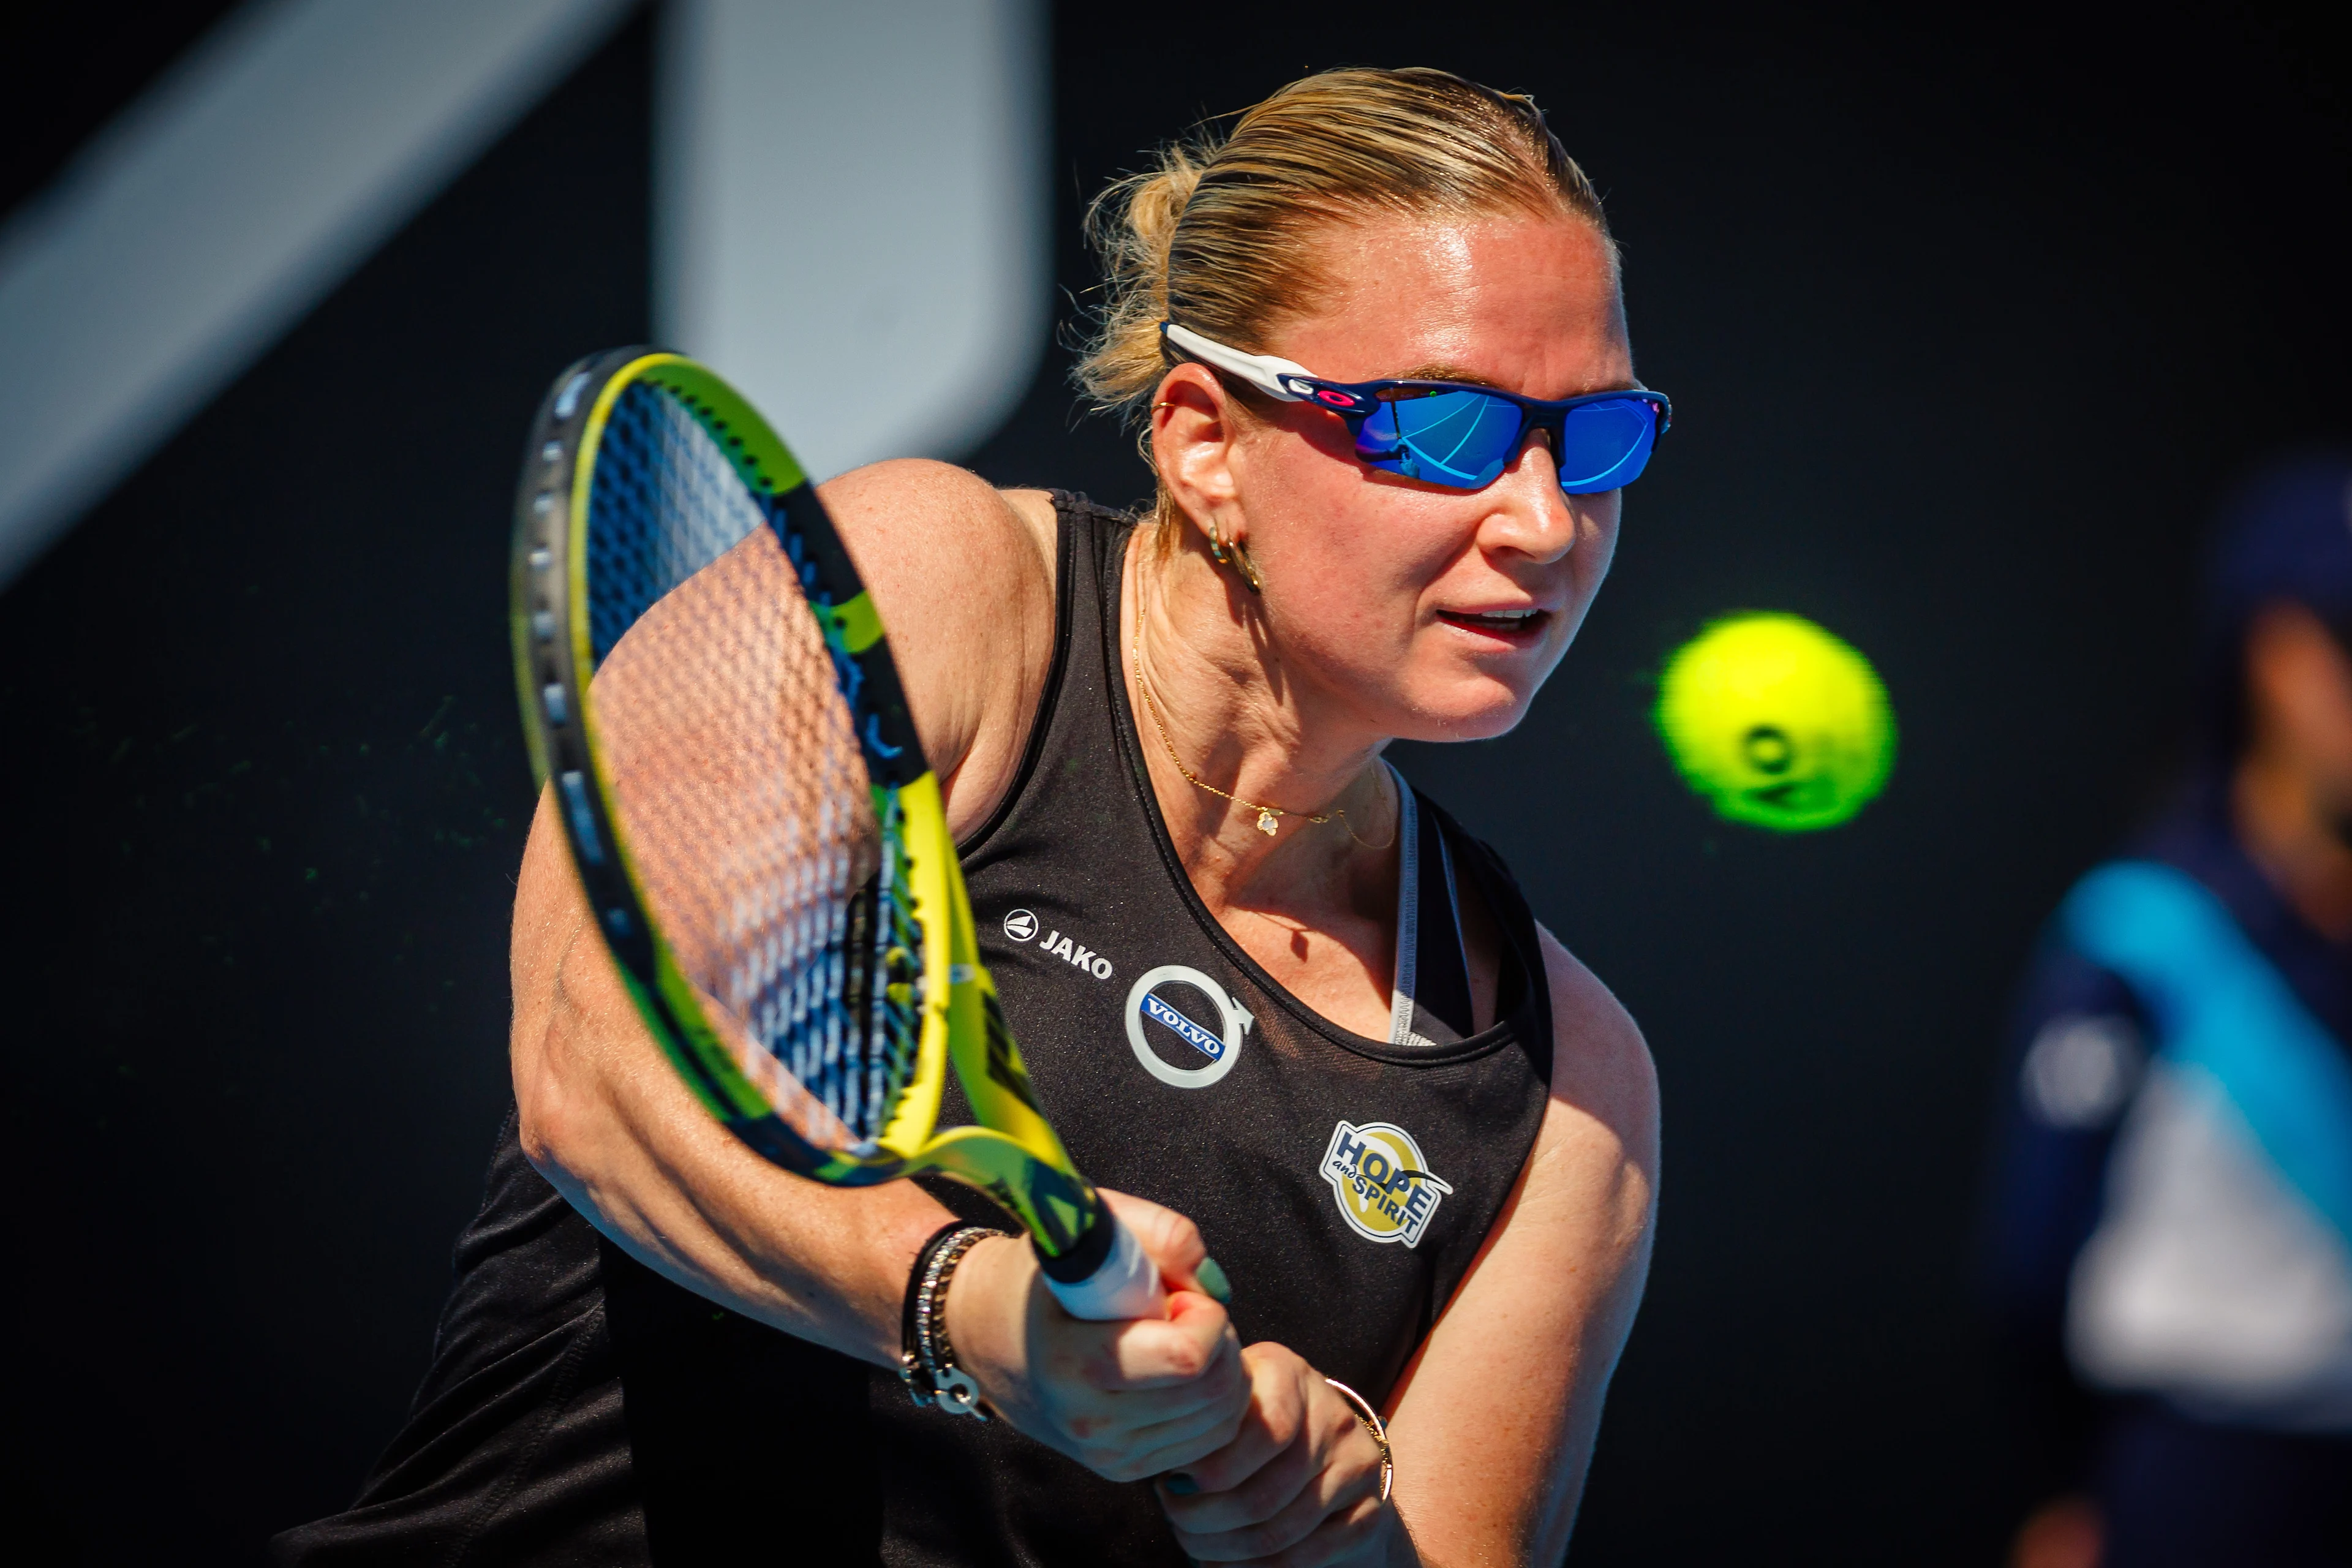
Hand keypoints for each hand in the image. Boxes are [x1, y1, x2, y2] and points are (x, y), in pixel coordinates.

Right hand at [944, 1189, 1248, 1481]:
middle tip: (1186, 1312)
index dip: (1206, 1318)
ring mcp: (1106, 1453)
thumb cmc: (1038, 1276)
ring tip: (1180, 1339)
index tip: (1181, 1293)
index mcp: (1073, 1359)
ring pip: (1218, 1422)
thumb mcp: (1086, 1227)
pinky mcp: (1122, 1468)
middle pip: (1211, 1393)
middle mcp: (1089, 1420)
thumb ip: (1160, 1235)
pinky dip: (1213, 1404)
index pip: (1185, 1358)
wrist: (984, 1335)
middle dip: (1221, 1341)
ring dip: (1223, 1372)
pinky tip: (1180, 1374)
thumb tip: (1211, 1284)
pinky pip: (1206, 1442)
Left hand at [1155, 1343, 1400, 1565]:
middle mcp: (1330, 1411)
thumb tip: (1171, 1484)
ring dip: (1229, 1552)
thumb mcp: (1229, 1410)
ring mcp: (1357, 1460)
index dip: (1212, 1471)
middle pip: (1266, 1492)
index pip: (1262, 1430)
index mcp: (1286, 1373)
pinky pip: (1313, 1553)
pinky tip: (1233, 1564)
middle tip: (1178, 1527)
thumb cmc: (1251, 1429)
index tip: (1172, 1487)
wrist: (1327, 1454)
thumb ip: (1204, 1431)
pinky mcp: (1370, 1506)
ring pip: (1284, 1530)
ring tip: (1197, 1548)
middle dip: (1208, 1522)